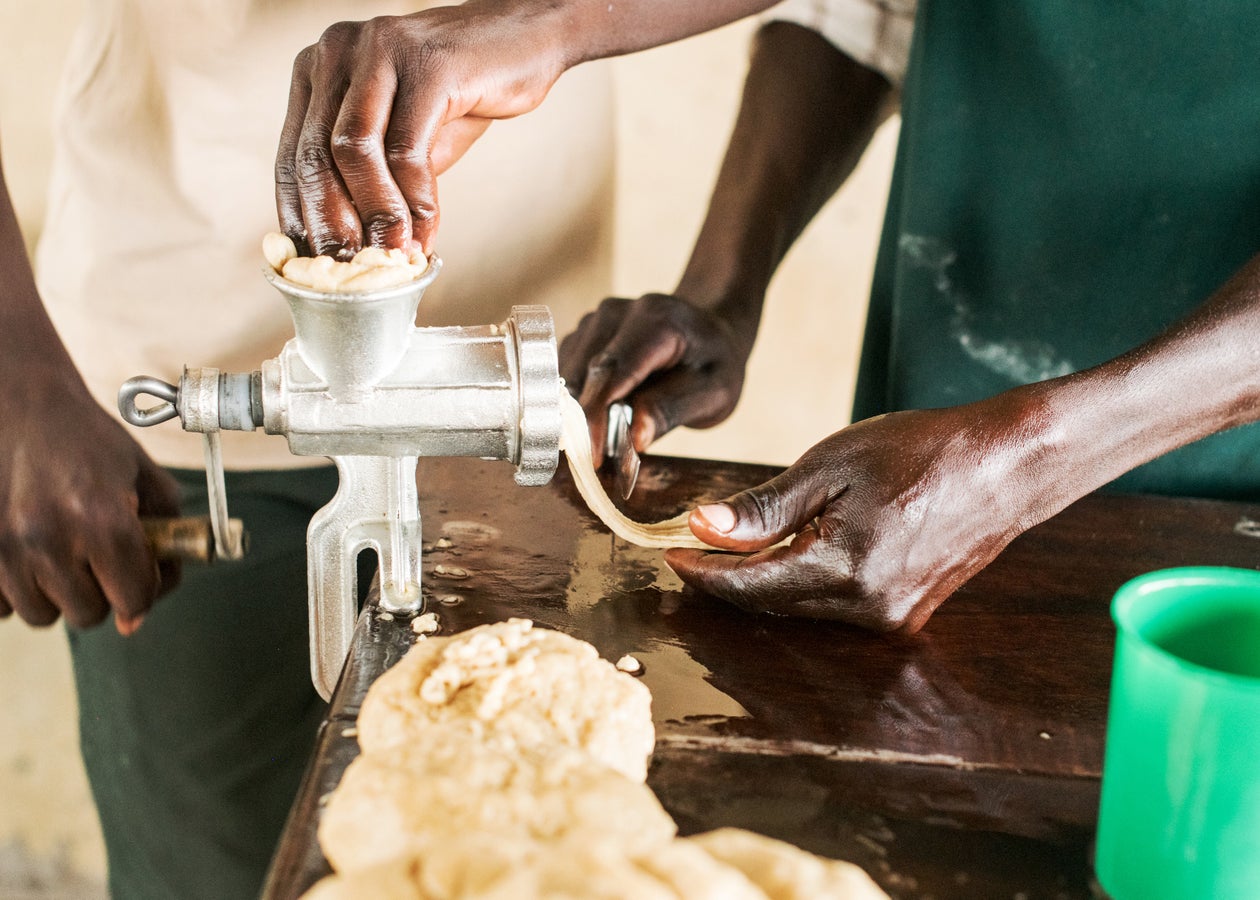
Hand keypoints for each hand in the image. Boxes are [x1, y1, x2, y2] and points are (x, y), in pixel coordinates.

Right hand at [0, 374, 180, 633]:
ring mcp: (3, 548)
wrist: (20, 404)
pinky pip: (0, 607)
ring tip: (61, 550)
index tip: (138, 574)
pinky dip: (15, 589)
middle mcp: (49, 538)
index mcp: (102, 519)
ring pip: (41, 615)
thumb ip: (163, 541)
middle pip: (88, 615)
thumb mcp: (145, 477)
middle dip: (102, 592)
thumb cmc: (87, 440)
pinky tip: (27, 554)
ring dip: (57, 594)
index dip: (143, 591)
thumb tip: (137, 616)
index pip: (133, 599)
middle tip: (98, 557)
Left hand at [276, 6, 566, 257]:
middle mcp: (337, 51)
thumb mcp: (404, 139)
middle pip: (314, 154)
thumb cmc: (460, 93)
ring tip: (394, 253)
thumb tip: (353, 245)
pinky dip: (416, 200)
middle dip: (333, 223)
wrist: (524, 42)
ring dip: (375, 214)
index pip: (291, 155)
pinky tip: (426, 230)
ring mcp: (380, 51)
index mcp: (319, 70)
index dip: (300, 217)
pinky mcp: (428, 64)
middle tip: (353, 268)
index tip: (316, 263)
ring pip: (354, 151)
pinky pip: (409, 149)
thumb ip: (374, 180)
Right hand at [559, 293, 755, 457]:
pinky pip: (568, 370)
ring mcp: (598, 319)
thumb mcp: (712, 393)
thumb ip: (670, 410)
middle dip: (584, 420)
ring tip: (605, 436)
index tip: (592, 455)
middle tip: (596, 458)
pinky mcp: (585, 332)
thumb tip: (635, 438)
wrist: (709, 337)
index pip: (612, 371)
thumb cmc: (714, 366)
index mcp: (656, 320)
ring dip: (578, 410)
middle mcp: (619, 311)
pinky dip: (577, 398)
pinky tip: (599, 415)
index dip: (596, 416)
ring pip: (570, 373)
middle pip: (585, 372)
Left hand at [665, 402, 1056, 632]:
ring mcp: (891, 618)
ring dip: (762, 581)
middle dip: (726, 577)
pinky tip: (789, 551)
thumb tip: (704, 528)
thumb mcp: (832, 465)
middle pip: (770, 603)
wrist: (1007, 465)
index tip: (670, 552)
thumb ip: (765, 508)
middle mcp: (868, 609)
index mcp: (846, 570)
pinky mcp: (905, 614)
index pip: (749, 585)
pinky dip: (802, 581)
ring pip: (800, 608)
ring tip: (733, 544)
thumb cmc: (923, 450)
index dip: (703, 571)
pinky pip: (833, 606)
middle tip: (691, 545)